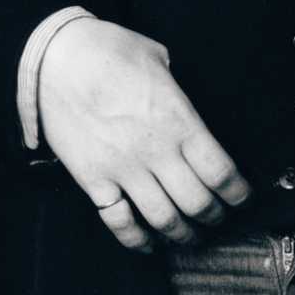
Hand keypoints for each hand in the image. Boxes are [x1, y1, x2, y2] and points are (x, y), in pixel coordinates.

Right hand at [38, 17, 249, 250]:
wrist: (53, 58)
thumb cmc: (107, 50)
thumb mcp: (158, 57)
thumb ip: (177, 87)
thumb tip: (185, 101)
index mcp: (179, 121)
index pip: (221, 172)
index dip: (238, 193)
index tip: (241, 197)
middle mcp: (156, 151)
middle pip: (198, 203)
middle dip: (214, 217)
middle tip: (218, 218)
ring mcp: (123, 169)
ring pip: (164, 220)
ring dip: (183, 235)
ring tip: (190, 237)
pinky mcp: (93, 180)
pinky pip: (120, 222)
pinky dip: (138, 240)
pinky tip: (149, 244)